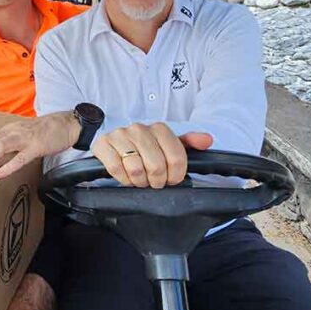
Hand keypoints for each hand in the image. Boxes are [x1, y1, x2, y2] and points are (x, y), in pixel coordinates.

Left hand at [0, 111, 80, 178]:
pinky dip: (7, 166)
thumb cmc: (47, 131)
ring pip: (1, 146)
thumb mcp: (25, 134)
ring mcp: (25, 138)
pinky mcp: (37, 146)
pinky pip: (20, 157)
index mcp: (11, 129)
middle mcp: (14, 131)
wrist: (68, 124)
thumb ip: (12, 142)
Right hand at [92, 123, 212, 188]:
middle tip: (154, 181)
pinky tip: (126, 176)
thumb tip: (206, 140)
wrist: (115, 145)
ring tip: (140, 178)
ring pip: (136, 169)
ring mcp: (120, 135)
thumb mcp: (169, 146)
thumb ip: (189, 143)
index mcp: (159, 128)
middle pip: (157, 166)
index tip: (171, 179)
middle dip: (157, 180)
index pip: (177, 158)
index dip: (175, 175)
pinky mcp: (103, 144)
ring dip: (139, 181)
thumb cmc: (145, 149)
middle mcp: (139, 128)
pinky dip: (122, 179)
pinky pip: (116, 169)